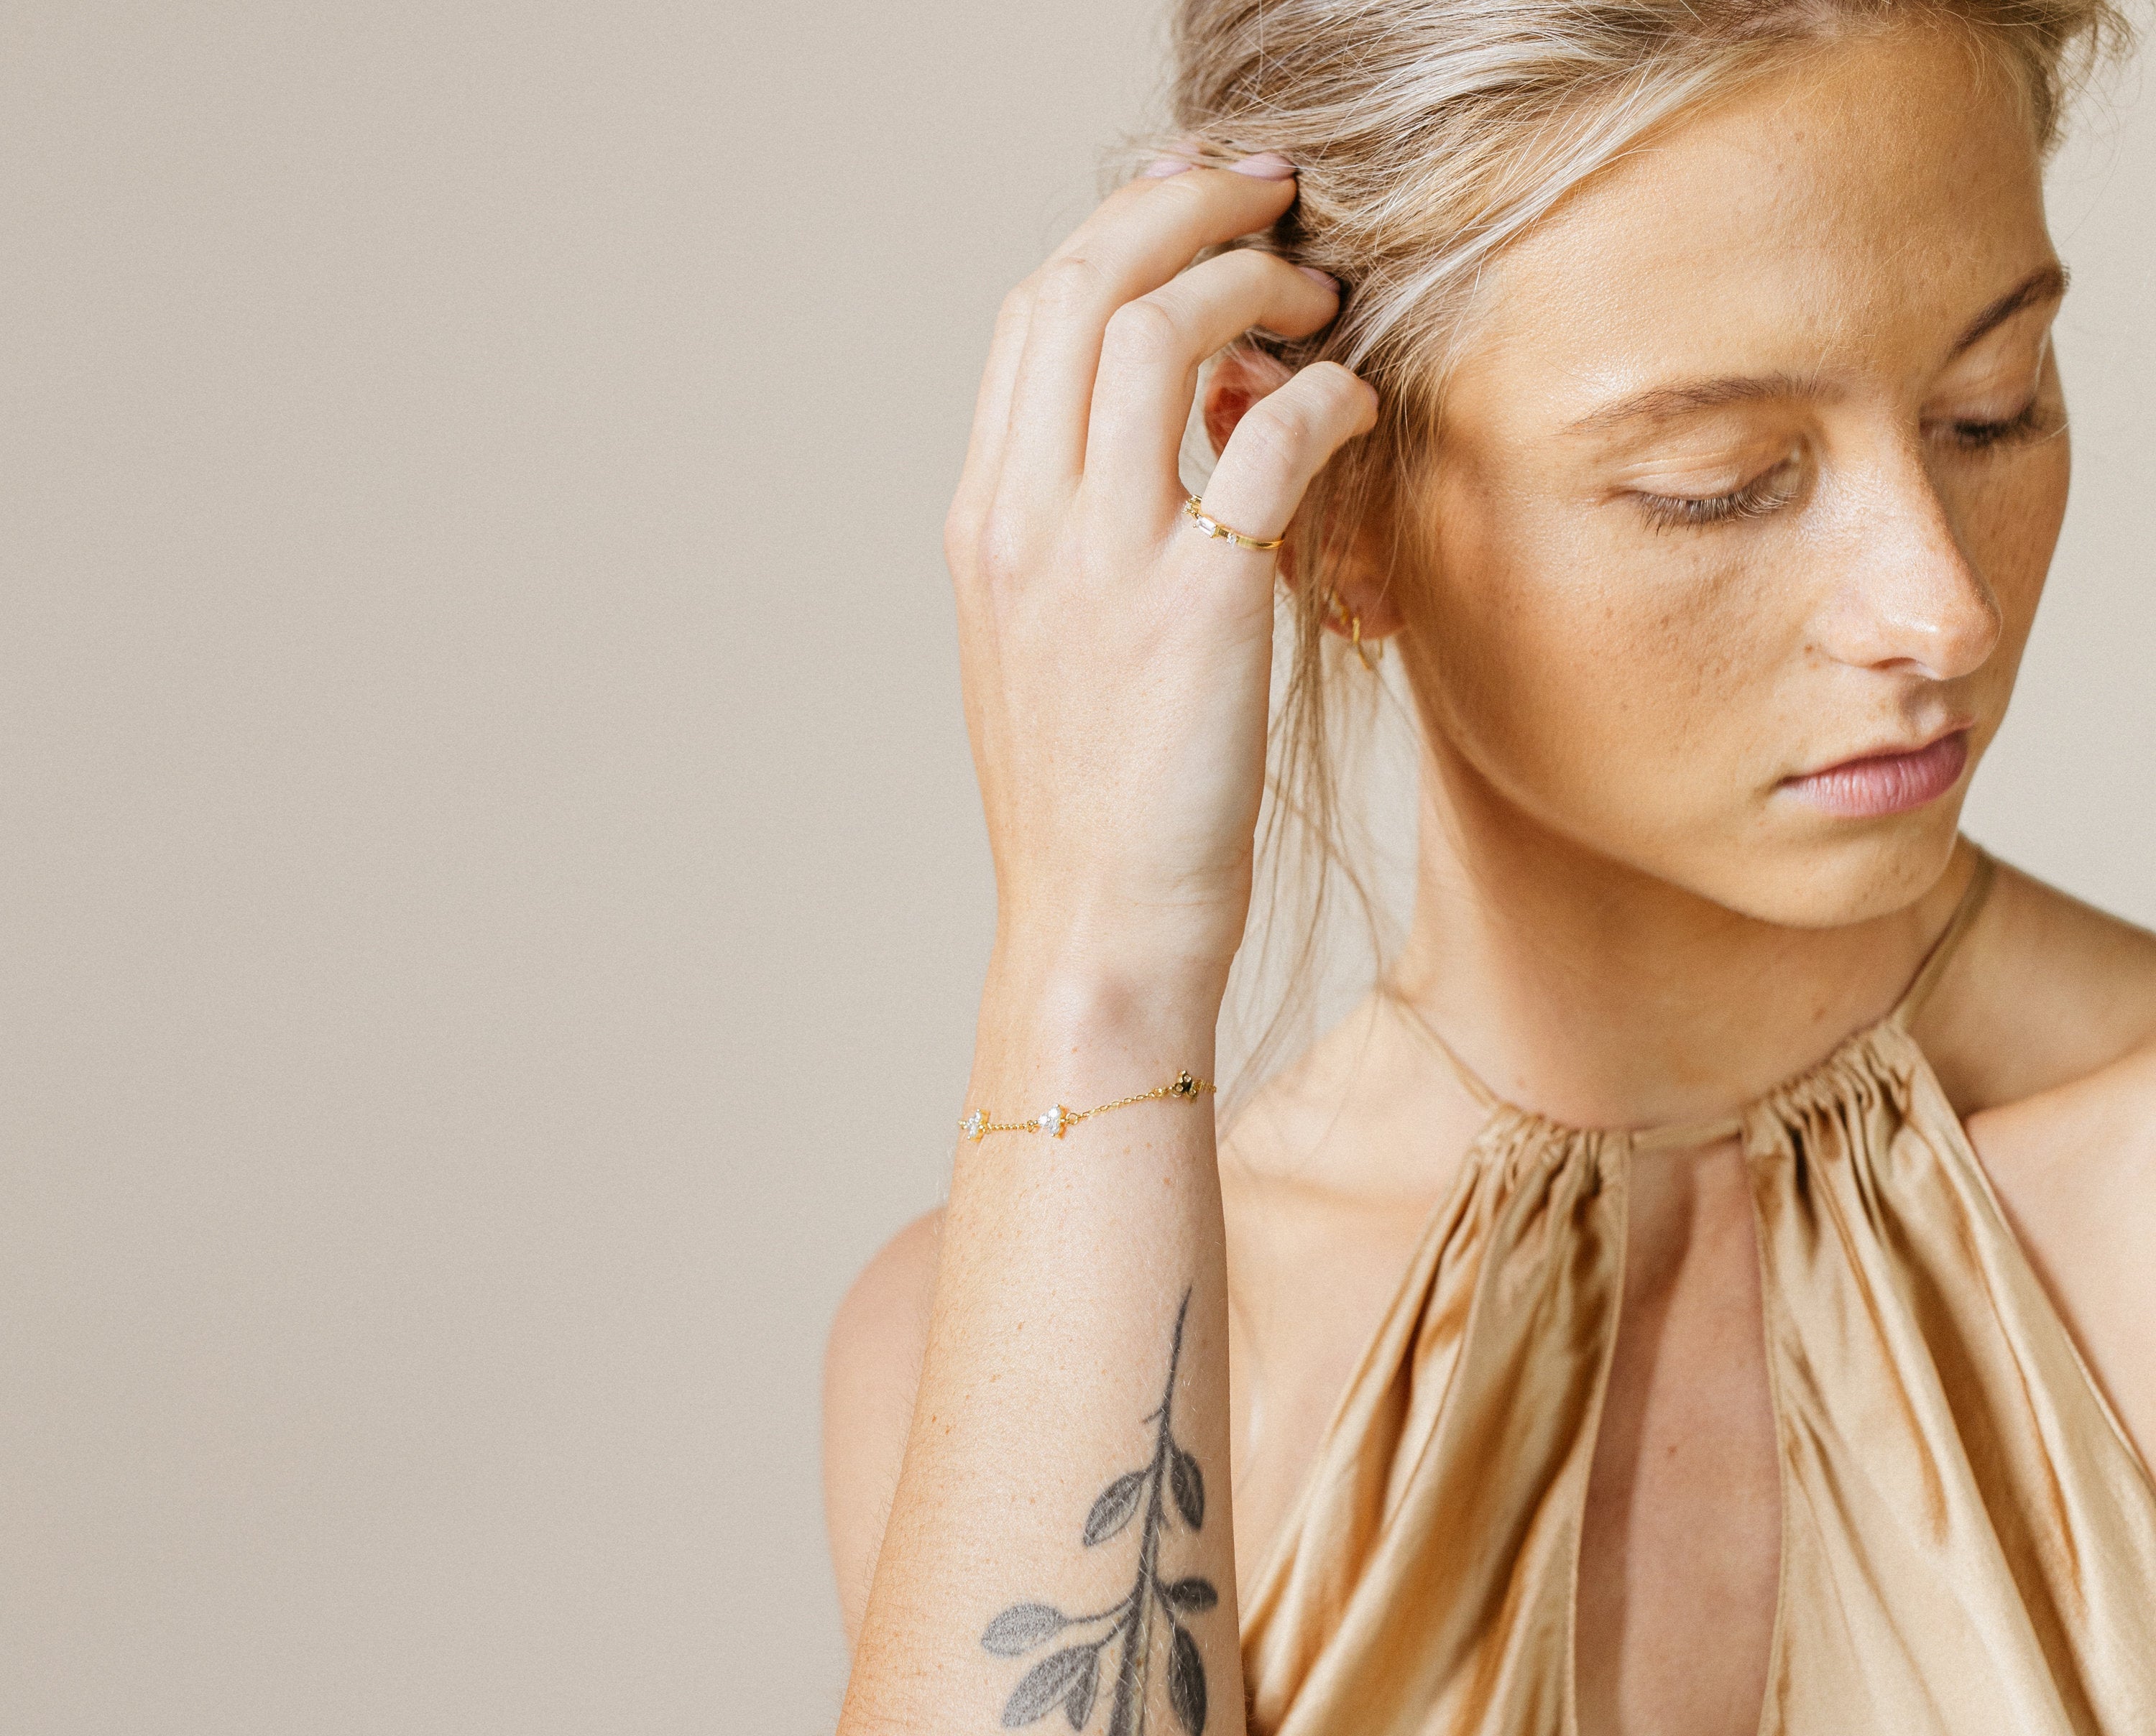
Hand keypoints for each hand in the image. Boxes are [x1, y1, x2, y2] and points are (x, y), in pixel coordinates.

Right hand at [945, 159, 1378, 993]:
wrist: (1097, 935)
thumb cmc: (1091, 811)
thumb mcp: (1048, 655)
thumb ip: (1082, 537)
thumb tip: (1176, 438)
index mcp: (983, 529)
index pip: (1030, 317)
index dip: (1120, 233)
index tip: (1196, 211)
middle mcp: (1023, 525)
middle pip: (1083, 284)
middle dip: (1186, 205)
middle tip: (1273, 195)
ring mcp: (1099, 563)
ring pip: (1158, 329)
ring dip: (1253, 280)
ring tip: (1319, 293)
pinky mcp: (1196, 610)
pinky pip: (1268, 438)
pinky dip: (1321, 393)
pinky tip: (1352, 406)